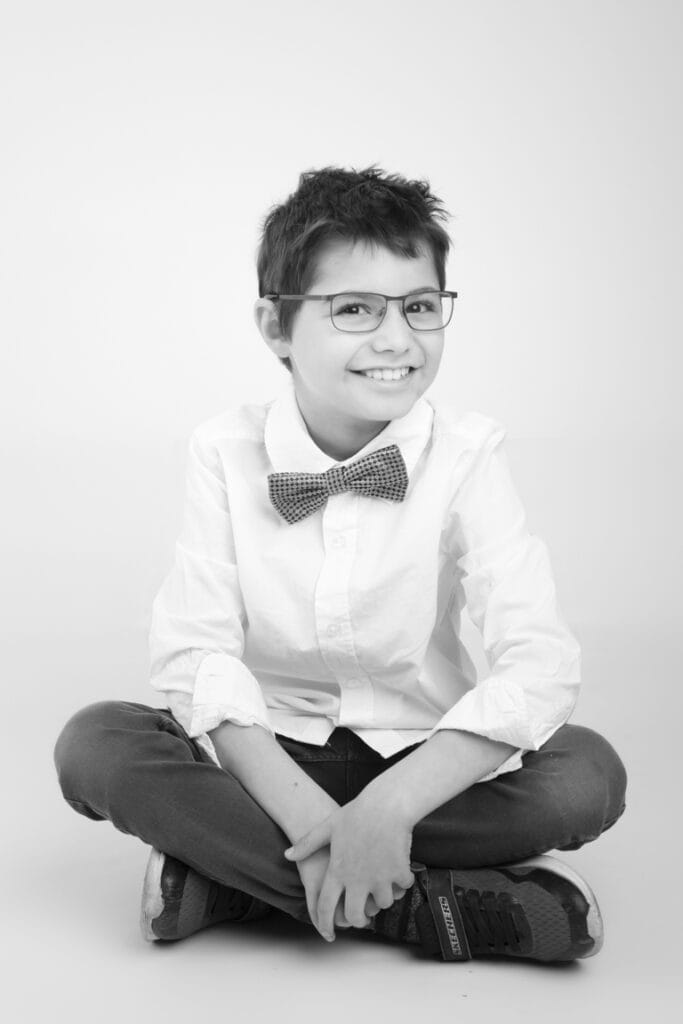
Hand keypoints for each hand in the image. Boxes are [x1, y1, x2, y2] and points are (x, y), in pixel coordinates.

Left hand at [285, 796, 414, 940]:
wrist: (387, 804)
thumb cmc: (357, 813)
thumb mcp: (328, 826)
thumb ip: (308, 844)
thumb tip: (288, 855)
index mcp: (337, 870)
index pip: (325, 906)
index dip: (324, 923)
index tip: (328, 932)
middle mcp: (357, 879)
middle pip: (355, 915)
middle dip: (359, 920)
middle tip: (363, 916)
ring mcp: (379, 878)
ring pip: (382, 904)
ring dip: (383, 899)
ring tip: (382, 889)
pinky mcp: (398, 873)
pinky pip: (401, 888)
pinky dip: (401, 884)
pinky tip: (399, 874)